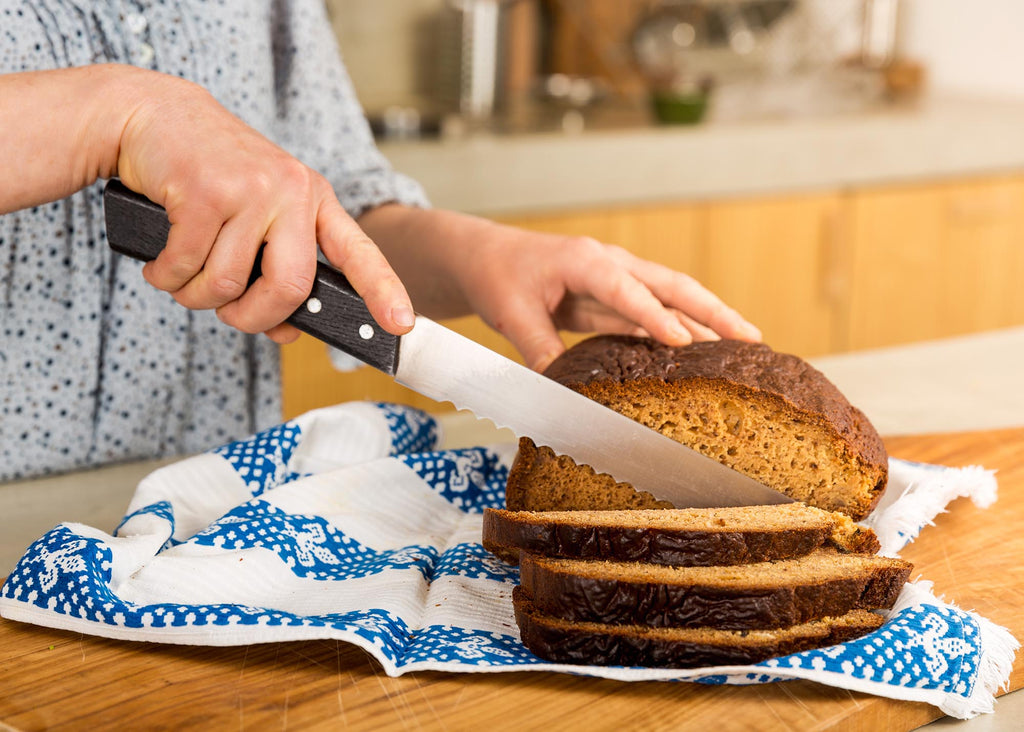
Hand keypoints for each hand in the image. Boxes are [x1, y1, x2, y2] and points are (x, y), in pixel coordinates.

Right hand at [114, 69, 412, 341]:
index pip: (357, 251)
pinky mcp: (204, 190)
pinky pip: (185, 267)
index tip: (402, 324)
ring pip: (228, 284)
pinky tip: (159, 264)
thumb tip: (287, 332)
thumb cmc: (206, 175)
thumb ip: (274, 271)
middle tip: (229, 314)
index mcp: (313, 199)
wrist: (152, 114)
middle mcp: (291, 190)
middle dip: (252, 317)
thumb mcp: (255, 217)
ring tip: (182, 275)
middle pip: (290, 288)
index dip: (383, 291)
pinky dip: (166, 278)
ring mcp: (250, 188)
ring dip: (196, 297)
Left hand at [357, 207, 760, 372]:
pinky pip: (652, 312)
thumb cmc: (497, 276)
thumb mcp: (511, 314)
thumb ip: (540, 350)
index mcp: (585, 261)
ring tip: (745, 346)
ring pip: (670, 297)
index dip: (656, 316)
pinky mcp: (612, 295)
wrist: (485, 254)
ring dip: (706, 319)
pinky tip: (700, 351)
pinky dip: (679, 328)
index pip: (627, 290)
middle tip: (751, 338)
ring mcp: (615, 277)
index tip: (684, 341)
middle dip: (713, 310)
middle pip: (671, 285)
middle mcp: (609, 263)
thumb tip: (564, 393)